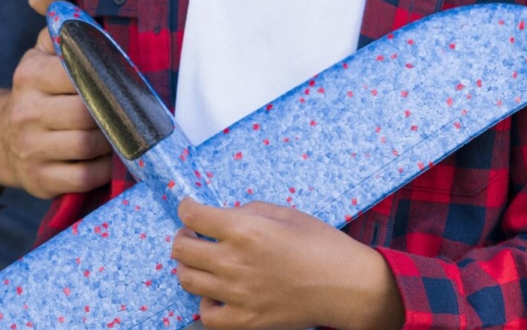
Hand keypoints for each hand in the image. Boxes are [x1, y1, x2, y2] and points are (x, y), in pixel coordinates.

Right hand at [0, 29, 113, 195]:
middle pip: (85, 113)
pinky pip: (84, 178)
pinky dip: (105, 169)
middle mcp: (25, 113)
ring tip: (124, 132)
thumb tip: (89, 17)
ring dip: (112, 140)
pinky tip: (112, 158)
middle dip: (113, 113)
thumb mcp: (40, 57)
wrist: (0, 140)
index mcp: (29, 76)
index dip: (106, 77)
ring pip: (86, 146)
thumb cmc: (35, 93)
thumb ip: (63, 35)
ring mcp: (31, 150)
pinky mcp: (40, 180)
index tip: (125, 80)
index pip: (76, 72)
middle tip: (132, 110)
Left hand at [171, 199, 403, 329]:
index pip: (193, 216)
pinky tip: (216, 294)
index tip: (189, 208)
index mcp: (245, 229)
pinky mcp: (246, 320)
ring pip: (187, 280)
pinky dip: (205, 303)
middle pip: (181, 249)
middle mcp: (235, 261)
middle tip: (192, 234)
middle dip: (183, 237)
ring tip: (202, 262)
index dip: (186, 208)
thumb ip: (248, 212)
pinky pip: (207, 315)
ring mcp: (238, 294)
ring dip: (189, 267)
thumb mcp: (285, 213)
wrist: (345, 285)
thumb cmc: (321, 244)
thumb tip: (225, 218)